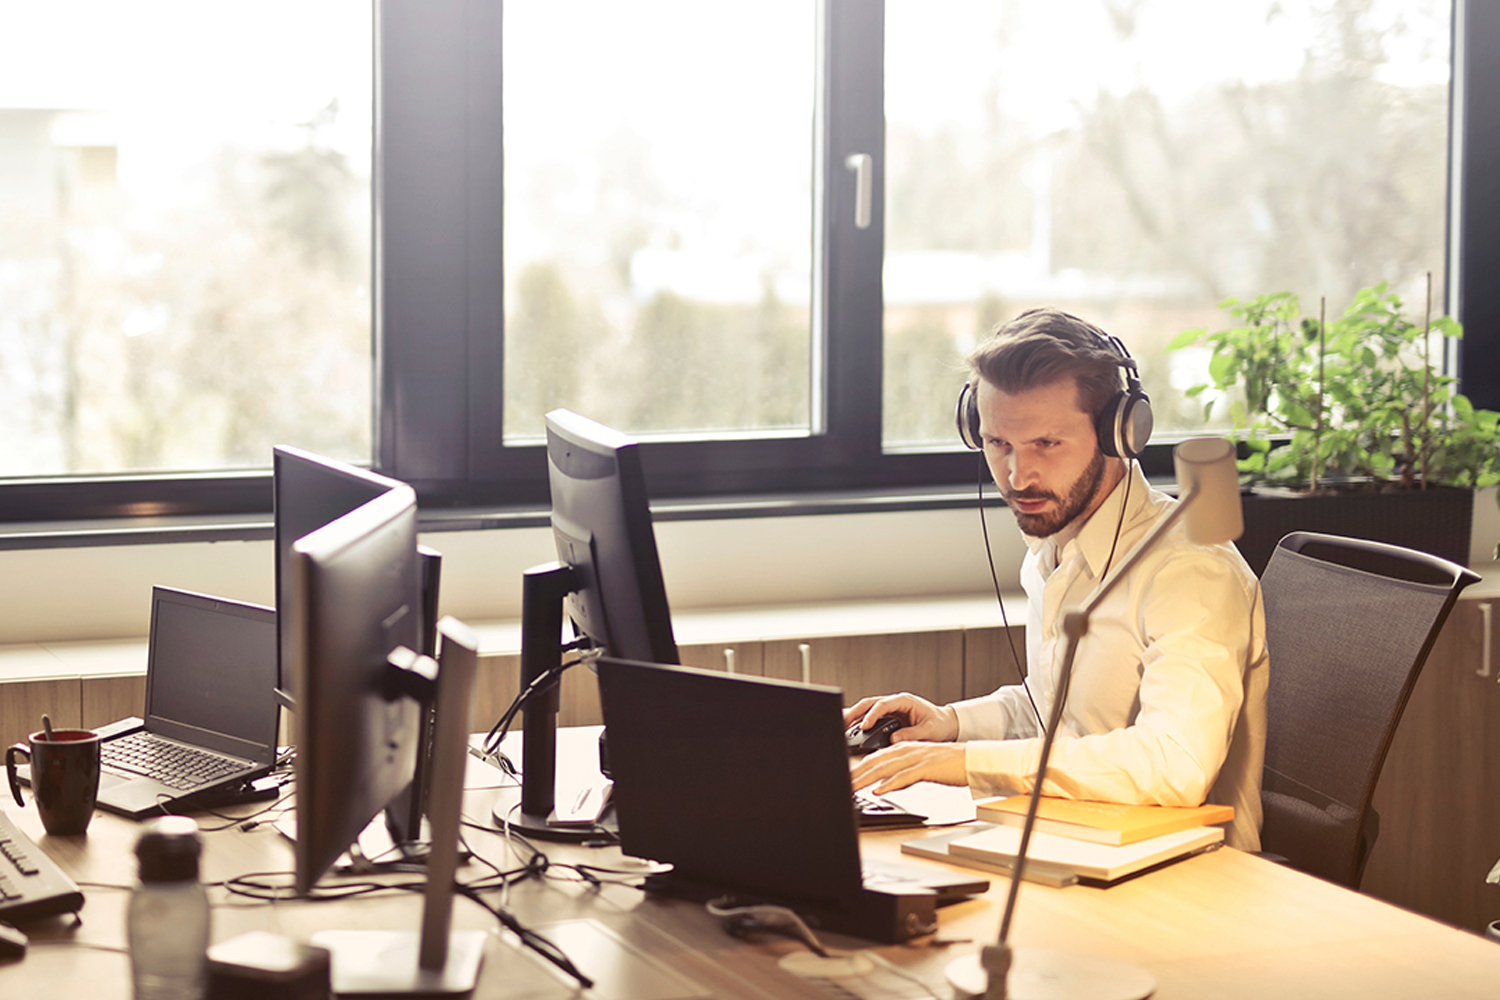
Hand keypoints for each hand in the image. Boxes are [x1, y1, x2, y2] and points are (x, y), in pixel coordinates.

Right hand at [843, 692, 958, 743]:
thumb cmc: (939, 724)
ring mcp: (890, 709)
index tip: (865, 726)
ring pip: (866, 709)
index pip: (883, 704)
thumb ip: (912, 734)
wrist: (945, 723)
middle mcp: (895, 703)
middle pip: (869, 703)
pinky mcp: (888, 717)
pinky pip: (870, 717)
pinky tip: (851, 730)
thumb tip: (893, 739)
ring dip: (854, 717)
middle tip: (843, 724)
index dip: (872, 715)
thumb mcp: (928, 730)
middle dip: (854, 712)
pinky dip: (859, 723)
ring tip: (842, 727)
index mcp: (904, 701)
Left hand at [851, 742, 966, 793]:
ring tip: (852, 788)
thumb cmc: (950, 766)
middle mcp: (908, 750)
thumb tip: (884, 785)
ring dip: (866, 779)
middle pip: (876, 761)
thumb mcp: (921, 768)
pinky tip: (879, 790)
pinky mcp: (927, 767)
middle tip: (841, 784)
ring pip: (885, 768)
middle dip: (856, 774)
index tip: (845, 778)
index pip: (875, 758)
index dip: (858, 768)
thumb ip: (903, 774)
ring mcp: (917, 758)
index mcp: (905, 748)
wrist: (974, 760)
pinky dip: (890, 783)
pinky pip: (905, 776)